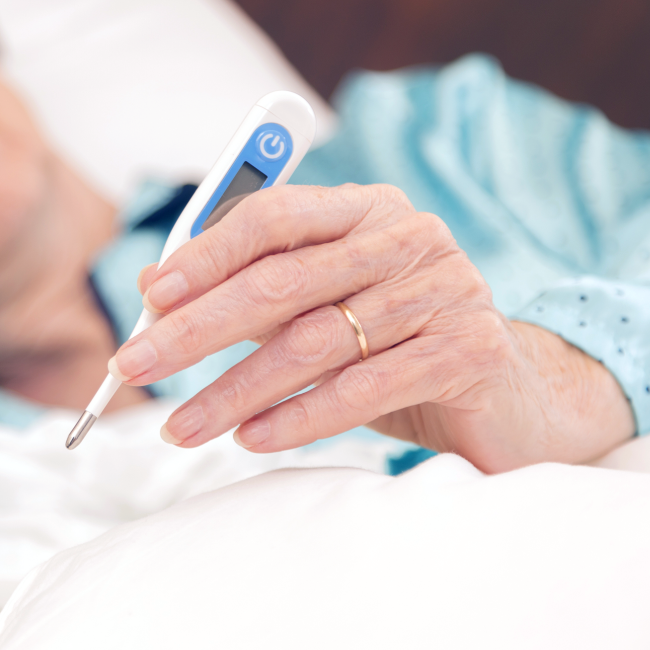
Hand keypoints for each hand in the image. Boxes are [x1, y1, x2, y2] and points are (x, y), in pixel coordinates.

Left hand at [113, 183, 633, 472]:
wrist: (513, 393)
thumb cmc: (395, 346)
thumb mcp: (322, 309)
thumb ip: (252, 290)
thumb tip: (152, 291)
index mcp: (366, 210)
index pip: (274, 216)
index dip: (205, 255)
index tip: (149, 297)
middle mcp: (408, 236)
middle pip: (283, 280)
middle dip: (197, 328)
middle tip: (136, 367)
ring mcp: (445, 290)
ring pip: (316, 342)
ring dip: (236, 390)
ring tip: (181, 427)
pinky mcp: (471, 350)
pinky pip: (367, 387)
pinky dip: (301, 417)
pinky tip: (252, 439)